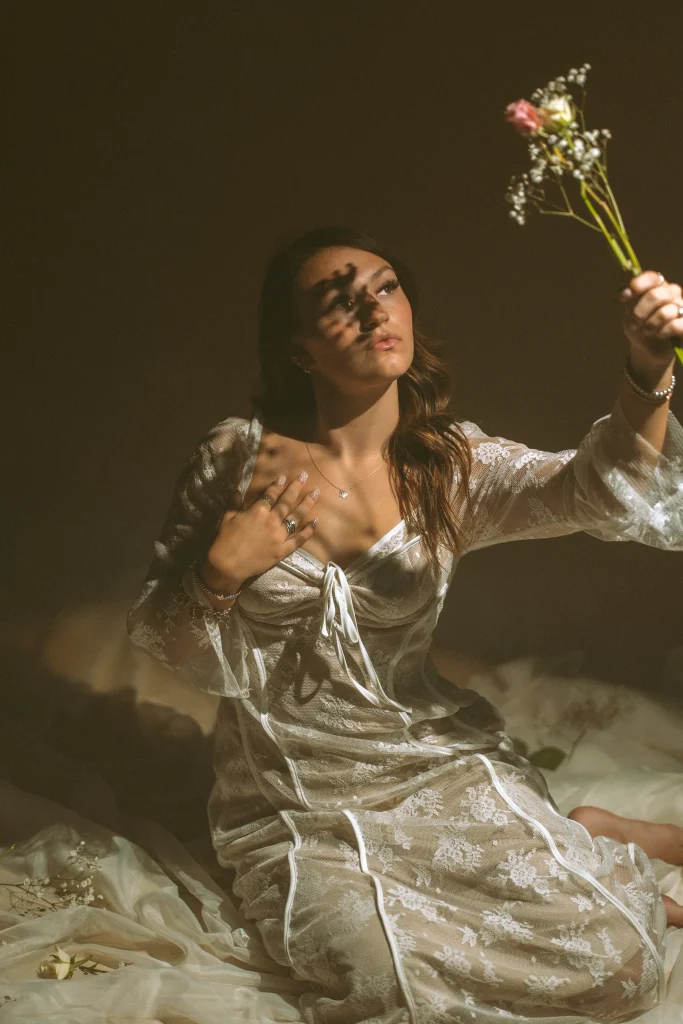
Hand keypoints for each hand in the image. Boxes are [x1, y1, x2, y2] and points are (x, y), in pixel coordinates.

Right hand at [202, 472, 319, 589]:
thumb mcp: (227, 517)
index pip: (270, 495)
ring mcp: (280, 535)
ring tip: (316, 492)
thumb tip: (237, 489)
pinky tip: (315, 521)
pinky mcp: (283, 550)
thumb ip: (234, 502)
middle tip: (304, 475)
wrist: (228, 565)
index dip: (277, 485)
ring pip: (296, 516)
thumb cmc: (225, 540)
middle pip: (287, 501)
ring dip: (306, 504)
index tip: (284, 477)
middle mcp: (272, 520)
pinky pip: (299, 539)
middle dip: (296, 487)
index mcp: (258, 511)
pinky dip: (308, 531)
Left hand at [619, 270, 681, 368]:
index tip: (625, 297)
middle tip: (635, 322)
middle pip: (656, 295)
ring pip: (665, 312)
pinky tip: (660, 334)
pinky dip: (662, 332)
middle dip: (640, 312)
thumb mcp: (629, 312)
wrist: (649, 347)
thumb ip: (629, 300)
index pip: (653, 277)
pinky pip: (674, 325)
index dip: (639, 285)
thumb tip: (626, 293)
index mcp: (658, 286)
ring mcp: (682, 306)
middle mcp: (672, 293)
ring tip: (647, 331)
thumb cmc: (639, 326)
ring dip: (650, 325)